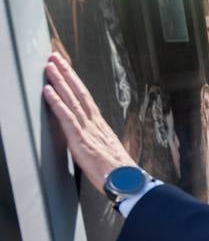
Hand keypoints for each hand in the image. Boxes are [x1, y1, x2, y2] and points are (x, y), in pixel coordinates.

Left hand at [42, 53, 135, 190]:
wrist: (127, 182)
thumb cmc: (118, 173)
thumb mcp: (106, 152)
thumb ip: (96, 142)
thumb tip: (88, 139)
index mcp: (100, 126)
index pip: (85, 98)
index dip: (75, 82)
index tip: (67, 69)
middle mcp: (94, 124)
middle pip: (79, 93)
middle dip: (66, 74)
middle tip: (55, 57)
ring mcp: (88, 130)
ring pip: (72, 100)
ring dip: (59, 82)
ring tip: (49, 67)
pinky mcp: (81, 140)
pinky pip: (66, 117)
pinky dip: (56, 102)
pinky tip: (48, 91)